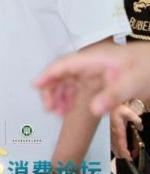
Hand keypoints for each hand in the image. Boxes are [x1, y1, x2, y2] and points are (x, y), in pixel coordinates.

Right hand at [35, 42, 149, 115]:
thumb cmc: (147, 67)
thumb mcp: (132, 82)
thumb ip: (112, 95)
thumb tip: (92, 110)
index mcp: (93, 59)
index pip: (63, 65)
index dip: (47, 75)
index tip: (35, 86)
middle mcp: (89, 64)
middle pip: (61, 74)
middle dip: (51, 90)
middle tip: (49, 109)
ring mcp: (93, 71)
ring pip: (68, 82)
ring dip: (60, 96)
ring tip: (58, 114)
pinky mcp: (98, 79)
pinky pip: (78, 88)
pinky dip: (70, 99)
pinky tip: (69, 111)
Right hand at [110, 103, 142, 159]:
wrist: (109, 104)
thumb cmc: (118, 108)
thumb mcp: (129, 112)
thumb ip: (136, 120)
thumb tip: (140, 127)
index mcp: (117, 129)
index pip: (121, 144)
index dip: (125, 152)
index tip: (129, 158)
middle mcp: (112, 133)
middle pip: (115, 147)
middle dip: (121, 154)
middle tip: (127, 159)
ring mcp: (108, 132)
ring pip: (112, 145)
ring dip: (117, 151)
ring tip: (122, 156)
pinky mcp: (107, 131)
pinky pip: (110, 141)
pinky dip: (113, 146)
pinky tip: (116, 148)